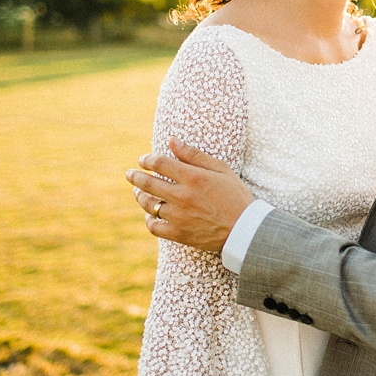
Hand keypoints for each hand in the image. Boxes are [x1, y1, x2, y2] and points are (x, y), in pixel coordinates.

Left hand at [126, 138, 256, 253]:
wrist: (245, 229)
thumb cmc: (236, 196)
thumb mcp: (221, 169)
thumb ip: (194, 155)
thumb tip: (172, 141)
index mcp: (192, 177)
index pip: (159, 163)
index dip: (147, 160)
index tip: (143, 160)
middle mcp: (182, 195)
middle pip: (148, 183)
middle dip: (135, 176)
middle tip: (130, 174)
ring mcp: (178, 216)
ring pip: (148, 204)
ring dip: (140, 196)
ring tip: (139, 192)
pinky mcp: (178, 234)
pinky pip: (154, 226)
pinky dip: (149, 220)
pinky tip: (150, 215)